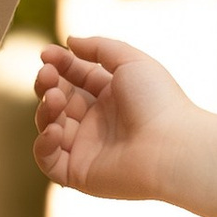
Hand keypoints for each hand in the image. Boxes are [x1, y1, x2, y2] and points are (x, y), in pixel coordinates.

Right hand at [33, 33, 198, 199]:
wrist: (173, 147)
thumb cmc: (159, 101)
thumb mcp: (130, 61)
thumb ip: (99, 47)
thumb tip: (69, 42)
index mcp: (112, 97)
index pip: (74, 78)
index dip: (59, 65)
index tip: (47, 53)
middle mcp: (99, 123)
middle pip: (58, 100)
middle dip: (47, 84)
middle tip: (48, 74)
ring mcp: (88, 149)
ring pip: (49, 126)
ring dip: (45, 109)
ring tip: (56, 99)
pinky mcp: (80, 174)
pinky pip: (48, 160)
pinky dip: (43, 144)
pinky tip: (55, 129)